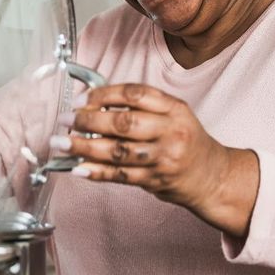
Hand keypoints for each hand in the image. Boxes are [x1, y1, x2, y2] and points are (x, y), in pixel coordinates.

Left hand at [52, 83, 259, 236]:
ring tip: (61, 143)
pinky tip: (77, 166)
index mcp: (174, 108)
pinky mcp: (155, 180)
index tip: (81, 99)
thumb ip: (139, 106)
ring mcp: (163, 158)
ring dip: (84, 147)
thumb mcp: (173, 114)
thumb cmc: (185, 140)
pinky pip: (119, 175)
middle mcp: (171, 132)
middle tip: (65, 120)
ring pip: (118, 151)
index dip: (104, 94)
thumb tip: (92, 102)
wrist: (212, 176)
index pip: (135, 94)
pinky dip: (95, 171)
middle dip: (88, 120)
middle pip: (124, 123)